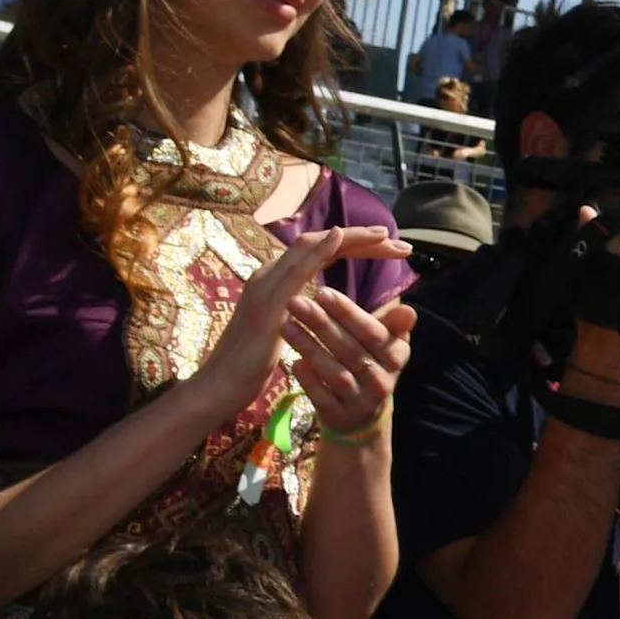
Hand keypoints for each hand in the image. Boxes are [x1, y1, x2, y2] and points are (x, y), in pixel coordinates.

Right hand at [192, 227, 411, 418]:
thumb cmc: (253, 361)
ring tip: (384, 234)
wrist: (221, 384)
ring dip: (349, 238)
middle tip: (398, 240)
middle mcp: (270, 275)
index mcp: (278, 281)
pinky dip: (318, 249)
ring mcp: (266, 284)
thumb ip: (303, 311)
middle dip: (359, 238)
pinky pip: (296, 268)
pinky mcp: (267, 301)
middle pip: (318, 242)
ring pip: (309, 246)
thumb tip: (323, 303)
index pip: (321, 253)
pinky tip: (339, 237)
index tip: (389, 246)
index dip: (354, 245)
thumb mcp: (287, 329)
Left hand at [283, 266, 417, 433]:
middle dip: (321, 324)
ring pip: (335, 373)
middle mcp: (382, 381)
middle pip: (350, 350)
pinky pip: (323, 398)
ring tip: (287, 325)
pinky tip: (294, 362)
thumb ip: (391, 325)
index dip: (347, 313)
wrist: (362, 416)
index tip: (322, 293)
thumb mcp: (385, 346)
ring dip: (310, 348)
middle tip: (296, 302)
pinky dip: (309, 380)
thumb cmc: (370, 366)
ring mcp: (361, 402)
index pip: (372, 333)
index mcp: (396, 357)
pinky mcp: (340, 417)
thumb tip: (408, 311)